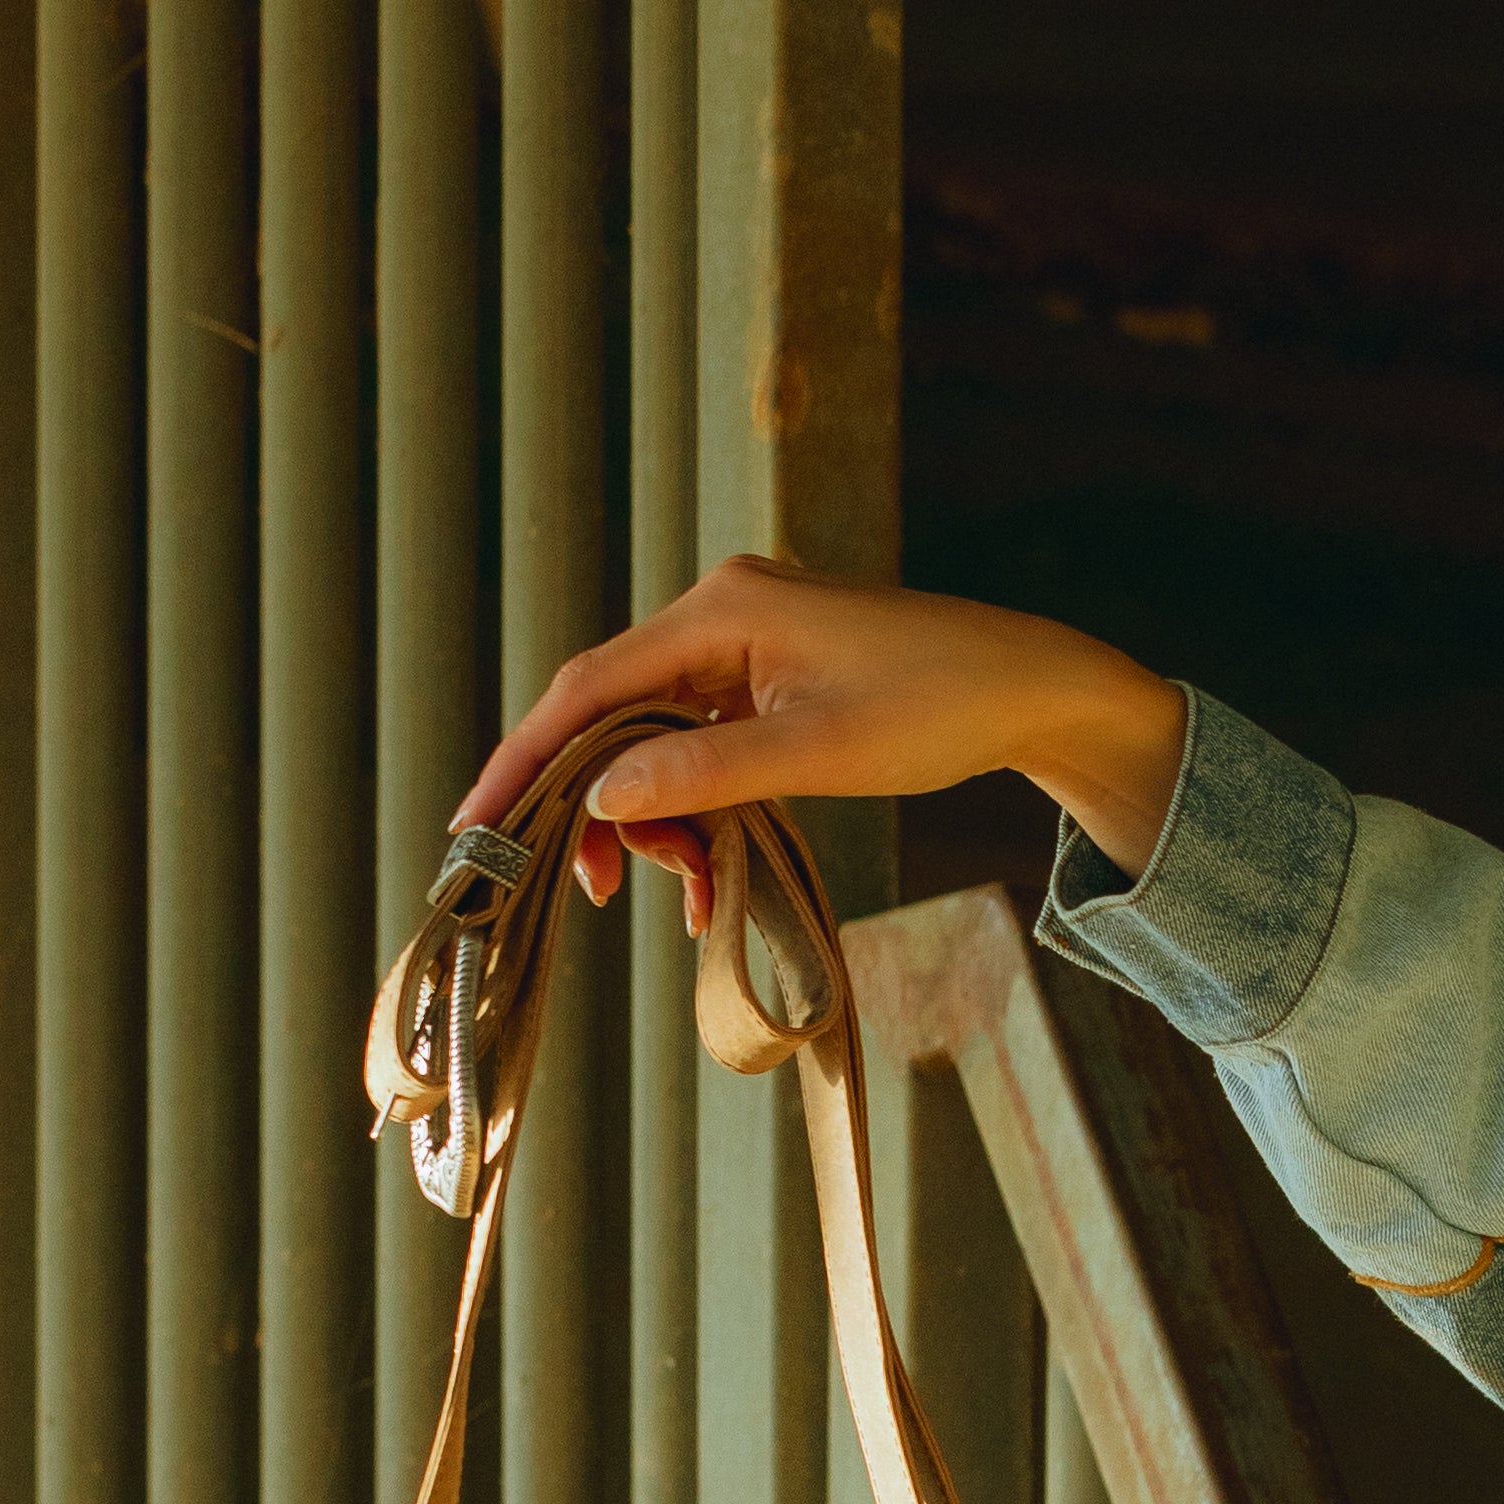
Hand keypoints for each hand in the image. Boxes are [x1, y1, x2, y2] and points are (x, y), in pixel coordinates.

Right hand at [460, 558, 1189, 916]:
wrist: (1026, 688)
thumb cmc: (937, 706)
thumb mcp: (818, 752)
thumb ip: (706, 775)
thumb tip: (603, 800)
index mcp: (722, 611)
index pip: (587, 688)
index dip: (524, 761)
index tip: (477, 830)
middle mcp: (718, 613)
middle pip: (609, 715)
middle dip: (597, 809)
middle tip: (600, 893)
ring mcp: (740, 644)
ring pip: (651, 741)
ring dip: (655, 822)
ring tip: (688, 890)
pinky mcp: (762, 678)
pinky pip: (695, 748)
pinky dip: (693, 811)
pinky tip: (706, 874)